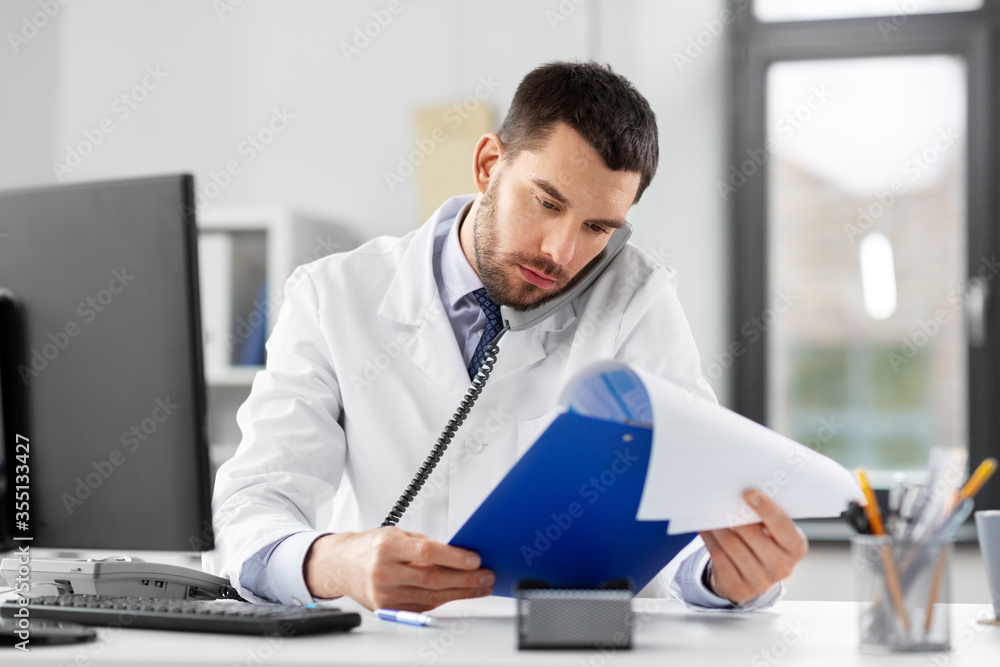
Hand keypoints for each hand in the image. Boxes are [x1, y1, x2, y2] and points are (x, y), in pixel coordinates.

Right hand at [304, 527, 493, 610]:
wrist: (340, 566)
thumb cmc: (370, 547)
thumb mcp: (394, 535)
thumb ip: (422, 544)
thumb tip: (456, 552)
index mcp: (386, 548)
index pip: (425, 553)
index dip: (453, 557)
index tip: (474, 559)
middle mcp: (383, 572)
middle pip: (432, 578)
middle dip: (465, 579)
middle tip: (486, 576)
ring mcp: (385, 594)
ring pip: (431, 596)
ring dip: (461, 593)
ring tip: (481, 586)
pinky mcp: (388, 609)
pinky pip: (423, 606)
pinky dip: (444, 600)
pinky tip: (460, 594)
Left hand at [698, 489, 807, 603]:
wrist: (756, 576)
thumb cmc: (767, 542)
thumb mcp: (775, 531)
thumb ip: (766, 516)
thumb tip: (740, 495)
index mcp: (795, 547)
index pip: (782, 526)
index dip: (766, 509)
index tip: (748, 492)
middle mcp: (782, 567)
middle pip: (752, 534)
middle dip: (735, 515)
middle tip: (721, 497)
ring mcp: (761, 581)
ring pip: (732, 545)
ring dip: (718, 525)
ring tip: (708, 510)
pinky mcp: (739, 588)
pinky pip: (719, 557)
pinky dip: (709, 539)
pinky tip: (704, 527)